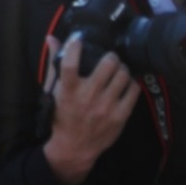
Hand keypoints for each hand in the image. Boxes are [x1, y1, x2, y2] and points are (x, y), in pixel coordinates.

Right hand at [40, 34, 139, 184]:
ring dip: (122, 69)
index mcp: (67, 90)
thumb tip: (52, 38)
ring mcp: (106, 106)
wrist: (75, 146)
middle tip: (110, 58)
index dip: (75, 47)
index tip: (78, 39)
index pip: (69, 64)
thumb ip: (54, 64)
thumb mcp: (53, 91)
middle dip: (111, 56)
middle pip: (107, 65)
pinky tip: (125, 84)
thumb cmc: (62, 115)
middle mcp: (88, 96)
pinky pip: (133, 91)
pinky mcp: (120, 116)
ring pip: (123, 75)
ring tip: (119, 71)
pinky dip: (131, 83)